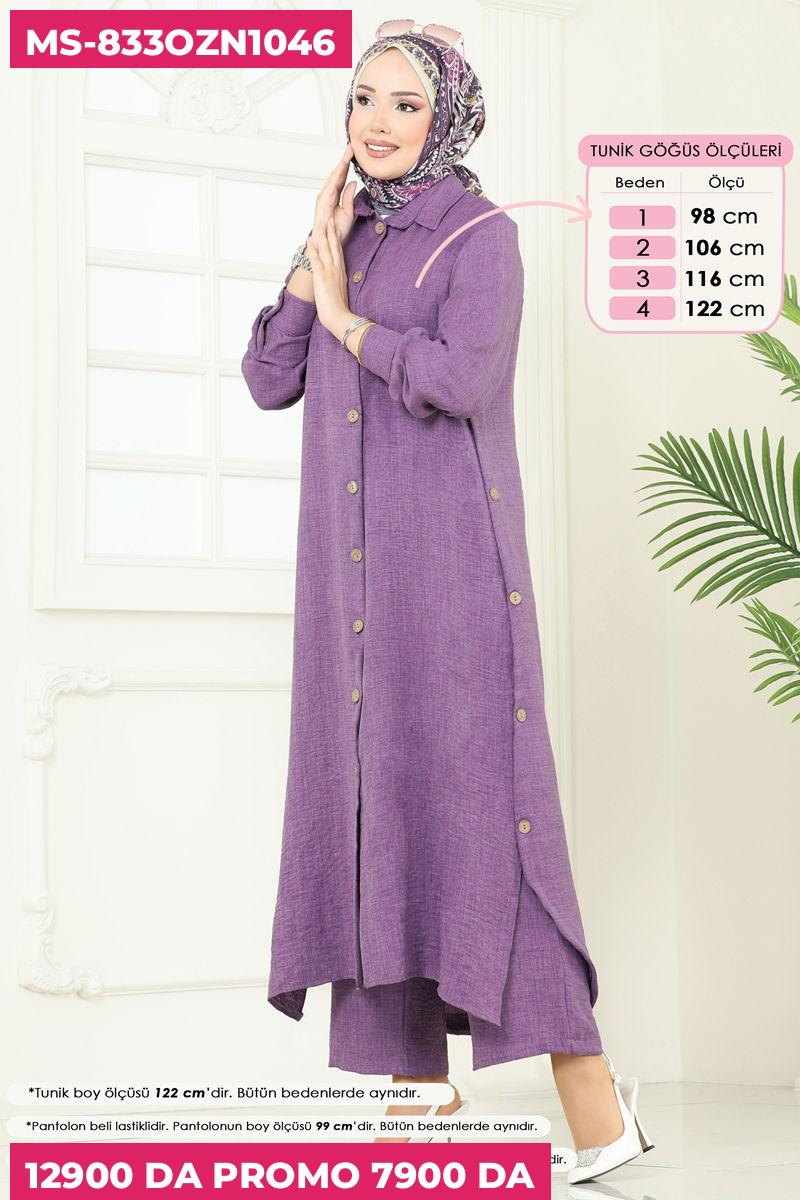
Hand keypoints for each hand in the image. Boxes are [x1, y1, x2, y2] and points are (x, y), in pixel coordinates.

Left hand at [305, 216, 351, 335]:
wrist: (339, 316)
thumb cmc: (339, 308)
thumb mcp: (341, 291)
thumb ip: (338, 282)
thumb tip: (335, 280)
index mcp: (341, 272)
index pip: (339, 251)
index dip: (336, 238)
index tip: (335, 228)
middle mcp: (337, 268)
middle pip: (334, 246)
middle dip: (331, 231)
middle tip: (329, 218)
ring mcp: (329, 271)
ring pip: (326, 248)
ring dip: (323, 234)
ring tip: (321, 222)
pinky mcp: (321, 276)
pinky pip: (316, 259)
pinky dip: (313, 248)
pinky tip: (310, 240)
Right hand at [311, 146, 356, 245]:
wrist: (328, 243)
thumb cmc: (336, 230)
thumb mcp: (349, 212)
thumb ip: (349, 197)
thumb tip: (353, 182)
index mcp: (335, 195)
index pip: (342, 177)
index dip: (348, 165)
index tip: (354, 153)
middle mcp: (328, 194)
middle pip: (338, 174)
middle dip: (344, 160)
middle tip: (352, 147)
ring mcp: (324, 197)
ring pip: (334, 177)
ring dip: (341, 165)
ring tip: (348, 153)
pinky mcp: (323, 202)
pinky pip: (331, 186)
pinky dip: (337, 176)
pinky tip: (342, 168)